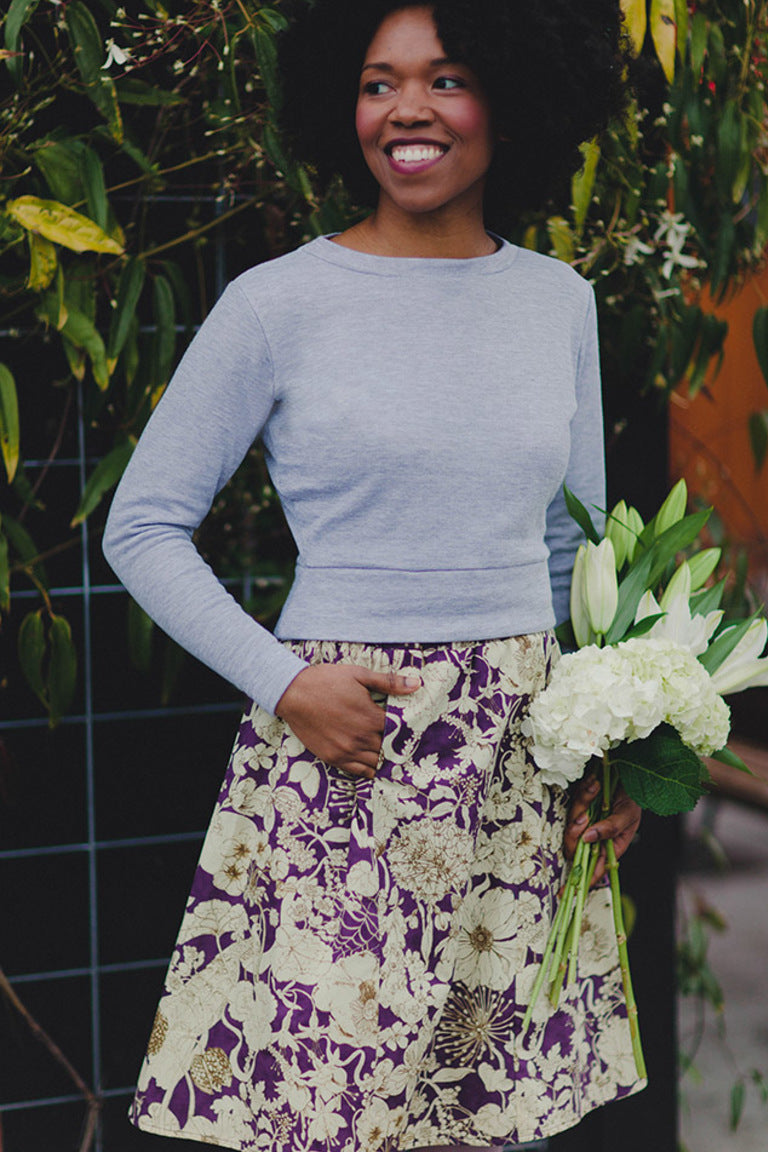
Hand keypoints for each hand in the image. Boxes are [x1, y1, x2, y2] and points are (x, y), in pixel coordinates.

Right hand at [275, 663, 420, 778]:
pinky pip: (359, 772)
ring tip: (393, 756)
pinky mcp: (333, 758)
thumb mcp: (359, 675)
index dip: (407, 731)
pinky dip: (371, 770)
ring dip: (386, 760)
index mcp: (370, 717)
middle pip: (390, 749)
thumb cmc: (326, 681)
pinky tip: (376, 766)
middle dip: (398, 746)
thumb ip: (389, 682)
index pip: (399, 731)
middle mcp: (361, 738)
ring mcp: (346, 750)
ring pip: (377, 763)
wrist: (293, 693)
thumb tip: (417, 685)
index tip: (413, 730)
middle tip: (406, 745)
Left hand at [564, 772, 640, 885]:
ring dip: (582, 804)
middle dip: (576, 830)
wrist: (628, 776)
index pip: (594, 870)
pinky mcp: (580, 806)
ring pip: (572, 823)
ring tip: (595, 789)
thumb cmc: (633, 799)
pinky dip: (583, 792)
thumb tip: (589, 839)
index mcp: (610, 846)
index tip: (566, 893)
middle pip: (575, 846)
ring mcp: (586, 821)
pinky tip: (593, 784)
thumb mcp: (627, 815)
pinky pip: (573, 803)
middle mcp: (595, 837)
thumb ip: (610, 828)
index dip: (580, 882)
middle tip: (585, 814)